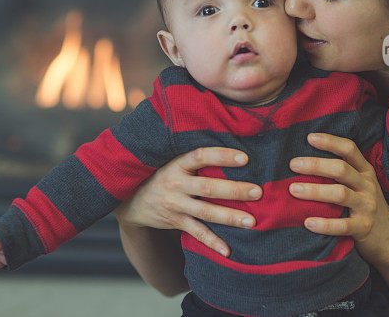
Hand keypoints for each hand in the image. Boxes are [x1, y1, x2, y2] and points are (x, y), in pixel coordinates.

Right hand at [114, 147, 261, 256]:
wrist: (130, 200)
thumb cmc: (161, 173)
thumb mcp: (170, 159)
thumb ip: (194, 156)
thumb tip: (228, 138)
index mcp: (176, 163)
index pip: (200, 156)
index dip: (221, 156)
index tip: (244, 158)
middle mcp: (175, 184)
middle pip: (208, 188)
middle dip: (234, 190)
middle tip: (258, 192)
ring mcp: (175, 205)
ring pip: (205, 212)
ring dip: (230, 217)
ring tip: (252, 221)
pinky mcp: (175, 221)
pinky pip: (196, 233)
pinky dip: (212, 242)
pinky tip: (228, 251)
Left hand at [288, 133, 388, 267]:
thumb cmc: (366, 207)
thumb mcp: (360, 185)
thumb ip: (342, 172)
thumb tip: (304, 160)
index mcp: (365, 172)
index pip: (349, 149)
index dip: (330, 141)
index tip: (309, 138)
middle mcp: (367, 186)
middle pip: (341, 169)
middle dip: (316, 165)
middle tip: (293, 164)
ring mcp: (367, 206)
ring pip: (340, 194)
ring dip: (314, 191)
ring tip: (293, 189)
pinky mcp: (364, 228)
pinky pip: (343, 225)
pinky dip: (324, 224)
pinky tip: (307, 222)